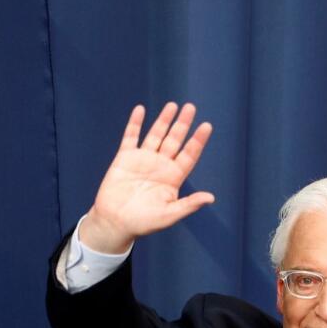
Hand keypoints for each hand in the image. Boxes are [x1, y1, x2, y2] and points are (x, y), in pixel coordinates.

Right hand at [80, 103, 214, 252]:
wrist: (116, 222)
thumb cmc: (144, 222)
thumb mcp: (170, 214)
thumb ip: (189, 204)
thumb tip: (211, 198)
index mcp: (174, 177)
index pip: (189, 155)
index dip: (198, 141)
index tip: (206, 126)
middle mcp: (161, 165)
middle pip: (175, 140)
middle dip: (183, 124)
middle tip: (191, 107)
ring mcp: (143, 160)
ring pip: (156, 135)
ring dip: (164, 120)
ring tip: (173, 105)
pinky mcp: (124, 158)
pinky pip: (131, 137)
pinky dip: (135, 123)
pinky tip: (141, 109)